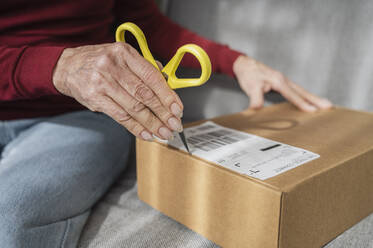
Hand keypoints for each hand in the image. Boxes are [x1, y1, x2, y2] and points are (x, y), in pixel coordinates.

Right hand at [53, 42, 183, 139]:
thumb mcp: (122, 56)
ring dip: (152, 124)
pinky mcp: (95, 98)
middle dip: (163, 113)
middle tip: (175, 125)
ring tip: (164, 133)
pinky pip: (120, 117)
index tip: (178, 109)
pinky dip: (136, 128)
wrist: (67, 67)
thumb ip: (144, 68)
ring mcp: (102, 83)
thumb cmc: (101, 62)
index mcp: (124, 53)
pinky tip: (147, 134)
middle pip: (144, 94)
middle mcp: (113, 66)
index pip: (152, 76)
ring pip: (134, 108)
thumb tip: (168, 85)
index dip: (167, 95)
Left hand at [233, 55, 331, 111]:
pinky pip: (296, 91)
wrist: (245, 65)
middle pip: (303, 92)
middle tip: (329, 106)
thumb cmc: (249, 74)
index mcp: (279, 81)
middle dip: (316, 100)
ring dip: (312, 98)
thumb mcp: (250, 87)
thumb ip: (255, 98)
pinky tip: (308, 101)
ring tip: (325, 104)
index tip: (313, 111)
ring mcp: (284, 81)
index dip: (303, 104)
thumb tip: (256, 108)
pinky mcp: (281, 83)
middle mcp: (284, 80)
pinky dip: (304, 96)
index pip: (293, 95)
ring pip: (301, 91)